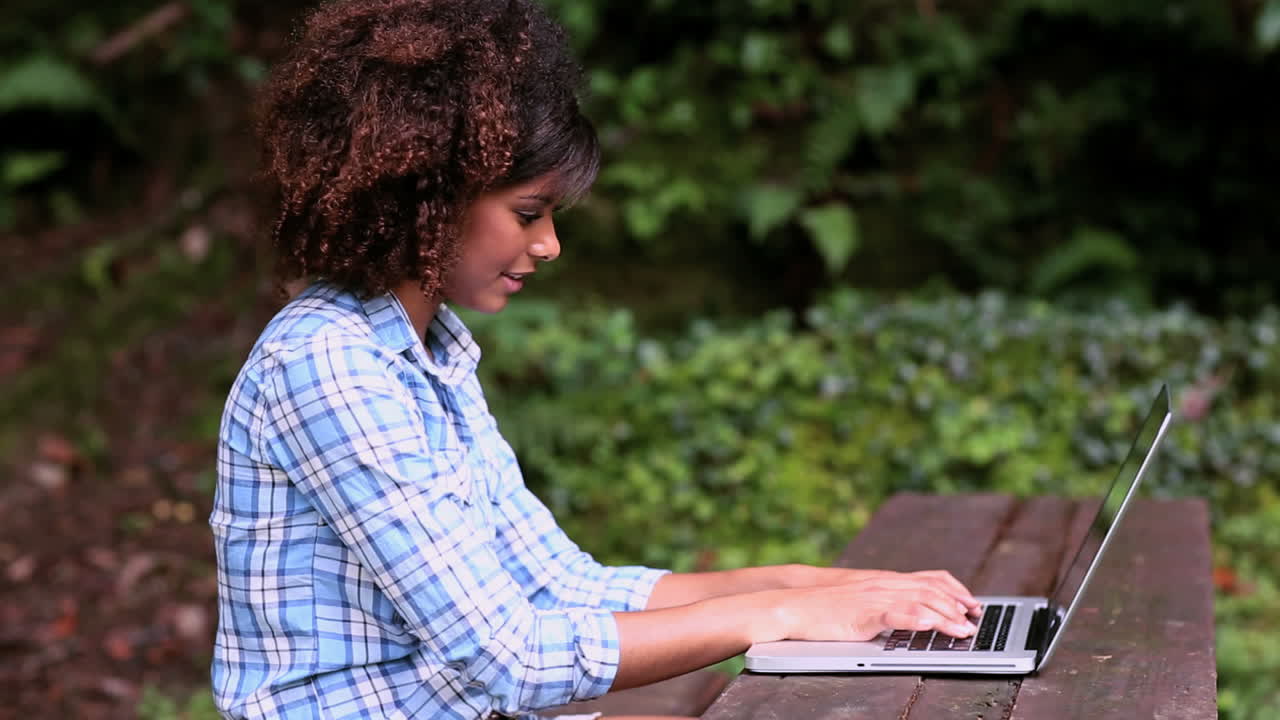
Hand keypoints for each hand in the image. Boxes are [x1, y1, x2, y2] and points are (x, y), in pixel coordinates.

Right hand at [768, 569, 980, 642]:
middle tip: (975, 619)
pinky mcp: (865, 613)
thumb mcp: (860, 602)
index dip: (955, 590)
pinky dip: (920, 619)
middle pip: (932, 590)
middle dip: (959, 604)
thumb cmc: (823, 608)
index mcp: (884, 581)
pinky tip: (934, 626)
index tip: (972, 603)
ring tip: (964, 630)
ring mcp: (875, 597)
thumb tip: (906, 617)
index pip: (929, 579)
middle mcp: (884, 584)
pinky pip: (898, 614)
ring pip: (921, 601)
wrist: (793, 605)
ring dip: (947, 616)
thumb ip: (883, 604)